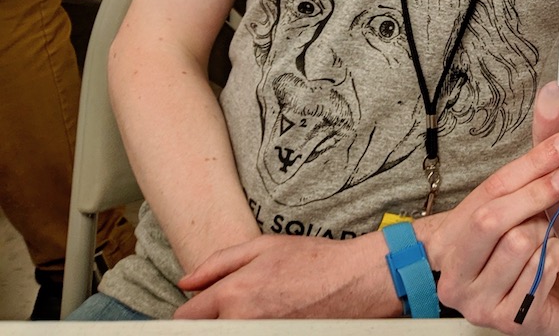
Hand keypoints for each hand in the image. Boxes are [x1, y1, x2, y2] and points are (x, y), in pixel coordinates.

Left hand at [174, 231, 395, 318]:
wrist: (356, 281)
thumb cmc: (315, 261)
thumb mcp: (265, 246)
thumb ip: (219, 263)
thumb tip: (186, 282)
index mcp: (234, 292)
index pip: (186, 317)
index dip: (192, 312)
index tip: (202, 308)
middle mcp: (242, 320)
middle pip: (205, 332)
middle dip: (212, 321)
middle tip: (233, 308)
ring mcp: (260, 335)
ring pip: (227, 334)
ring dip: (232, 325)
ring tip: (259, 310)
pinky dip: (254, 329)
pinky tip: (273, 318)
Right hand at [425, 82, 558, 333]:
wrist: (551, 296)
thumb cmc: (531, 242)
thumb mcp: (529, 195)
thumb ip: (539, 146)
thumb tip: (553, 90)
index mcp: (453, 240)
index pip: (491, 190)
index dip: (531, 164)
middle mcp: (455, 276)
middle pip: (495, 219)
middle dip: (537, 197)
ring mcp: (479, 304)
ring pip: (522, 244)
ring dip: (548, 235)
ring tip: (547, 239)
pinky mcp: (510, 322)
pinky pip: (542, 272)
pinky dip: (557, 260)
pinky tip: (553, 264)